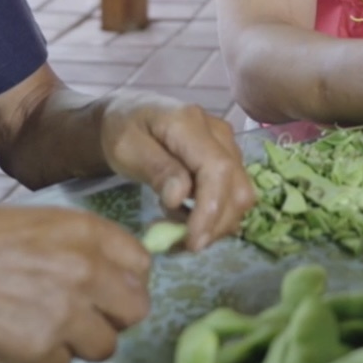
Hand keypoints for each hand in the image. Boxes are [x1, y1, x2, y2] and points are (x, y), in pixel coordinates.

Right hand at [0, 206, 151, 362]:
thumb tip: (110, 276)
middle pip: (135, 310)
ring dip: (78, 342)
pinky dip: (41, 359)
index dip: (122, 280)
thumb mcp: (35, 222)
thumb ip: (80, 246)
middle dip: (112, 316)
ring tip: (40, 325)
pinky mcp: (39, 350)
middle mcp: (84, 270)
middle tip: (81, 315)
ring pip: (104, 345)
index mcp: (85, 231)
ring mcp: (64, 313)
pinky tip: (12, 335)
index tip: (105, 288)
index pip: (141, 265)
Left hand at [99, 93, 256, 250]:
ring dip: (214, 224)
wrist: (128, 116)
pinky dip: (214, 217)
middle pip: (237, 188)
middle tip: (179, 245)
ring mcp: (228, 146)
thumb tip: (180, 197)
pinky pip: (232, 195)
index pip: (218, 169)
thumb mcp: (126, 149)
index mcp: (190, 123)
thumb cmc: (122, 130)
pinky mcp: (229, 160)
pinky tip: (185, 218)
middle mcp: (219, 133)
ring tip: (176, 230)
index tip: (192, 241)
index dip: (211, 209)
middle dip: (215, 226)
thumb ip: (156, 169)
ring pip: (240, 196)